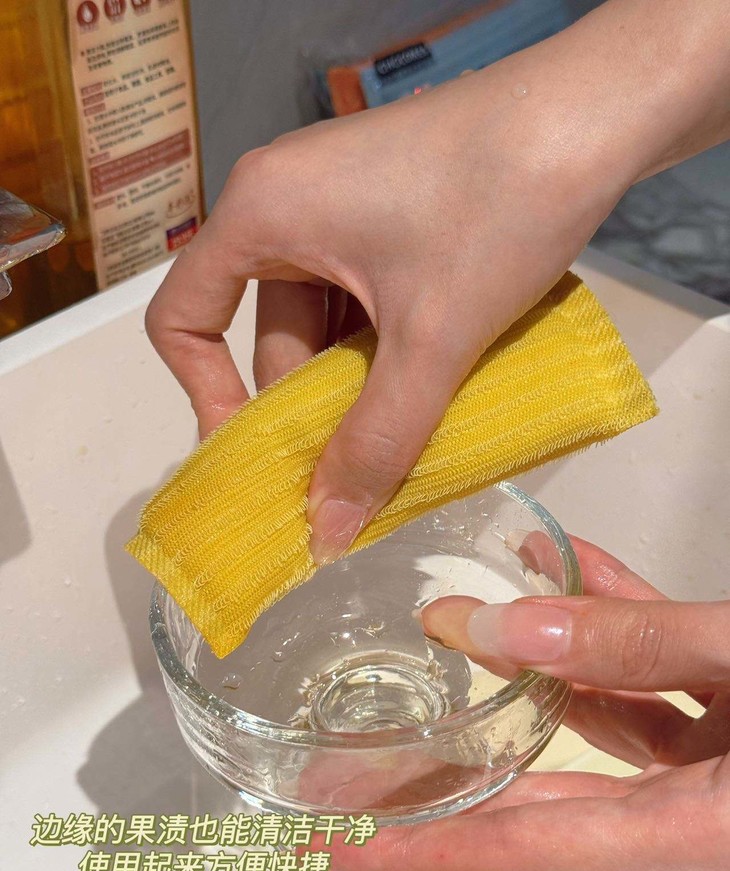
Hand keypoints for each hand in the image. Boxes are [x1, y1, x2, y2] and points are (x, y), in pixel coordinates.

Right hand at [145, 0, 729, 563]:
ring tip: (406, 439)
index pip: (183, 315)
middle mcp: (287, 202)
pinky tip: (432, 388)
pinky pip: (366, 298)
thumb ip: (376, 442)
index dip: (204, 393)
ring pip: (328, 321)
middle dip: (311, 404)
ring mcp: (343, 203)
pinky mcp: (391, 208)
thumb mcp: (430, 341)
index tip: (256, 453)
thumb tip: (326, 535)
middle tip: (354, 470)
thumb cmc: (497, 212)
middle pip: (269, 329)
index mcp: (262, 213)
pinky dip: (390, 347)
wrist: (598, 113)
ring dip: (361, 383)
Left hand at [320, 537, 729, 870]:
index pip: (522, 852)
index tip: (333, 843)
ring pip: (597, 717)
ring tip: (467, 616)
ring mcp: (712, 761)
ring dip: (537, 656)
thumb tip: (515, 626)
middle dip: (454, 761)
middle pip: (542, 792)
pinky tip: (568, 575)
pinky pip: (651, 674)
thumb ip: (641, 643)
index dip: (420, 847)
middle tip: (369, 747)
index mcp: (694, 828)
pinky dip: (613, 623)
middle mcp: (690, 809)